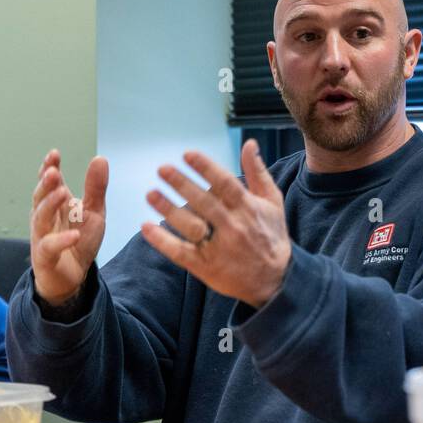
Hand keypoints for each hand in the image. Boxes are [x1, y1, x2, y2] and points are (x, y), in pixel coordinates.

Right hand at [29, 150, 108, 304]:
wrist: (73, 275)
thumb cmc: (79, 239)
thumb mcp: (93, 211)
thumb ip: (95, 187)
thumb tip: (100, 158)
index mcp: (55, 204)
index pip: (50, 183)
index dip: (49, 168)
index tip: (54, 154)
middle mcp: (44, 217)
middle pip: (41, 197)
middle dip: (46, 184)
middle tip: (54, 172)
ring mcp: (42, 236)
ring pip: (40, 218)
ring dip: (50, 205)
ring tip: (63, 194)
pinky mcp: (45, 257)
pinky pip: (50, 247)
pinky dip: (62, 241)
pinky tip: (74, 235)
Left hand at [140, 139, 290, 307]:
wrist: (275, 279)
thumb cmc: (271, 235)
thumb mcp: (272, 201)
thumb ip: (258, 172)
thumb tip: (249, 144)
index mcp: (249, 209)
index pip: (226, 184)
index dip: (206, 168)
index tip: (187, 154)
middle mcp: (234, 227)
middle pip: (205, 203)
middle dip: (182, 184)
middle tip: (162, 169)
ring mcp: (219, 248)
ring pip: (191, 227)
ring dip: (169, 210)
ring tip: (151, 194)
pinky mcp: (206, 266)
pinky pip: (181, 252)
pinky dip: (162, 241)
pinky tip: (147, 227)